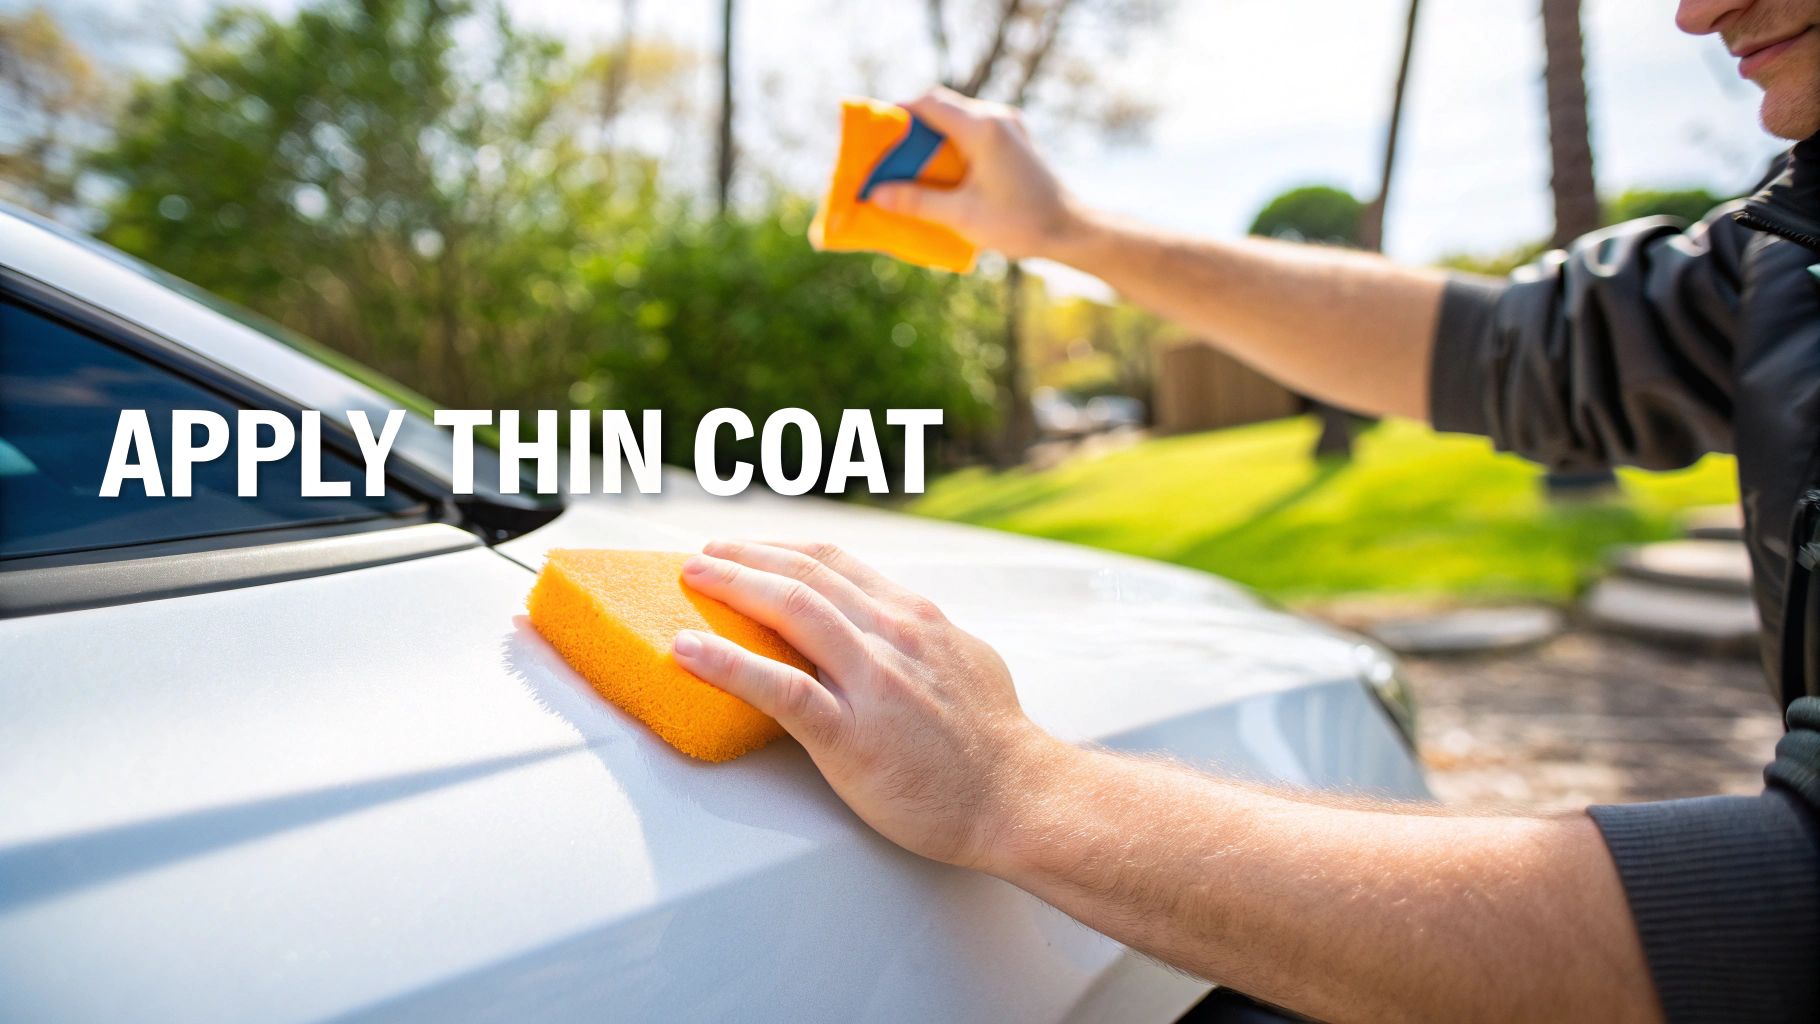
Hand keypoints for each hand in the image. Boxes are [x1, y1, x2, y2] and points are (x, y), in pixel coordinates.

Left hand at [671, 539, 1063, 869]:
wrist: (1021, 798)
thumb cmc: (992, 742)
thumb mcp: (961, 661)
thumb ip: (917, 638)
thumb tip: (887, 627)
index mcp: (914, 617)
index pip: (834, 562)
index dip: (779, 549)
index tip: (742, 549)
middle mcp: (892, 635)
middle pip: (804, 575)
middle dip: (743, 558)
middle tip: (699, 557)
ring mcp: (873, 682)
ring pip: (791, 612)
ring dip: (730, 587)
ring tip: (689, 579)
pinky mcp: (854, 735)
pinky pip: (780, 689)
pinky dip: (727, 663)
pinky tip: (688, 652)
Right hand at [869, 87, 1086, 260]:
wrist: (1072, 229)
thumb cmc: (1020, 223)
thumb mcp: (962, 215)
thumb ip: (917, 201)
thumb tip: (875, 194)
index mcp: (982, 128)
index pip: (929, 102)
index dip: (898, 113)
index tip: (876, 135)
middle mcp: (996, 118)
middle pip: (943, 108)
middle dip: (912, 130)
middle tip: (890, 157)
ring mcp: (1010, 127)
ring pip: (960, 120)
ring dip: (934, 140)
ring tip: (913, 169)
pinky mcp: (1016, 141)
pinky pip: (976, 134)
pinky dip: (954, 148)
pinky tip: (945, 175)